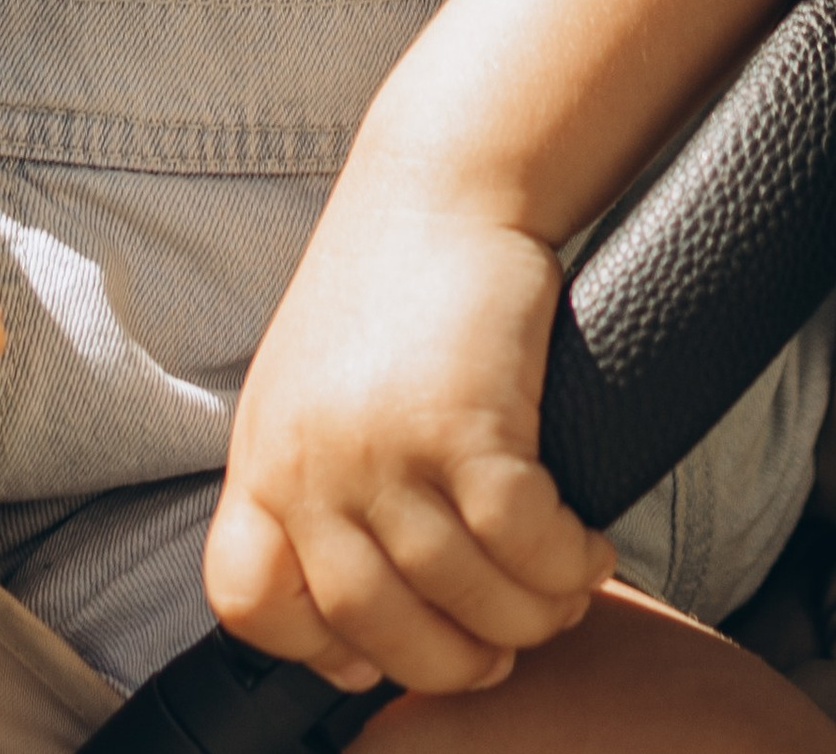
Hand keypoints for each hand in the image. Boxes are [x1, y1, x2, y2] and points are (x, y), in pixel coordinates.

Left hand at [204, 181, 613, 696]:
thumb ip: (316, 488)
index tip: (386, 645)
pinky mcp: (462, 424)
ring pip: (464, 600)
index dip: (317, 645)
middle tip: (506, 639)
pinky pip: (523, 547)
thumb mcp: (313, 390)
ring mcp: (380, 447)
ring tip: (563, 590)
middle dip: (455, 656)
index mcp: (263, 455)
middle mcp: (309, 462)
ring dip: (531, 614)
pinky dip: (567, 566)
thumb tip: (349, 625)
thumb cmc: (393, 283)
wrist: (444, 178)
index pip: (248, 602)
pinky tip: (587, 550)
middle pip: (374, 629)